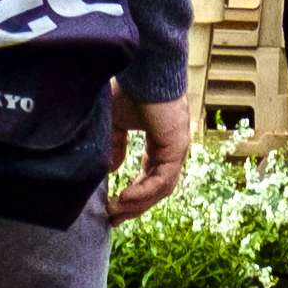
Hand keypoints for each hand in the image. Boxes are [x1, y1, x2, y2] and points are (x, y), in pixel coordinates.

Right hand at [105, 94, 193, 223]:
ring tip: (115, 213)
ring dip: (138, 204)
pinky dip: (143, 192)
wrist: (141, 67)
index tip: (112, 207)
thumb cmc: (129, 87)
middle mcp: (172, 147)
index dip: (132, 194)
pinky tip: (124, 199)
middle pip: (157, 188)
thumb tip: (110, 170)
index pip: (150, 176)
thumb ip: (115, 146)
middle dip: (135, 206)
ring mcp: (177, 148)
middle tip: (114, 220)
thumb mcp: (116, 123)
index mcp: (160, 141)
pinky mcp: (177, 147)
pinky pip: (162, 180)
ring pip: (161, 188)